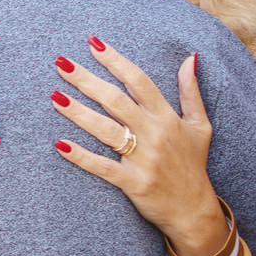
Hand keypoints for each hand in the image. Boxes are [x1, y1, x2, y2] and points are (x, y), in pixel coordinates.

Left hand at [51, 39, 228, 255]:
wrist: (195, 212)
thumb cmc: (193, 165)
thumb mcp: (200, 126)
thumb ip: (192, 92)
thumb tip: (188, 59)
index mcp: (167, 117)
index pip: (139, 81)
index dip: (115, 60)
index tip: (93, 44)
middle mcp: (155, 134)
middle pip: (116, 100)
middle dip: (87, 80)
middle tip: (62, 63)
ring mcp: (143, 159)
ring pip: (106, 130)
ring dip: (78, 112)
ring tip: (55, 96)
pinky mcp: (133, 183)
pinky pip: (103, 167)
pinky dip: (82, 156)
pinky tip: (60, 144)